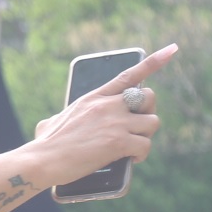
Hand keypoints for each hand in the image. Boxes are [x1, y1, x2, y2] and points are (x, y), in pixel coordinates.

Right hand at [29, 44, 176, 186]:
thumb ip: (57, 118)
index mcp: (93, 98)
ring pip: (152, 123)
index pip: (128, 76)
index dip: (153, 62)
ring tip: (131, 148)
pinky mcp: (118, 142)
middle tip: (136, 127)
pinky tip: (131, 159)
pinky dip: (141, 154)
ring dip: (145, 136)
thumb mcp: (49, 123)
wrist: (40, 161)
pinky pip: (146, 145)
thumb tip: (47, 125)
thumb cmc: (42, 146)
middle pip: (148, 98)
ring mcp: (115, 123)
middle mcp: (107, 106)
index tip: (172, 50)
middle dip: (147, 113)